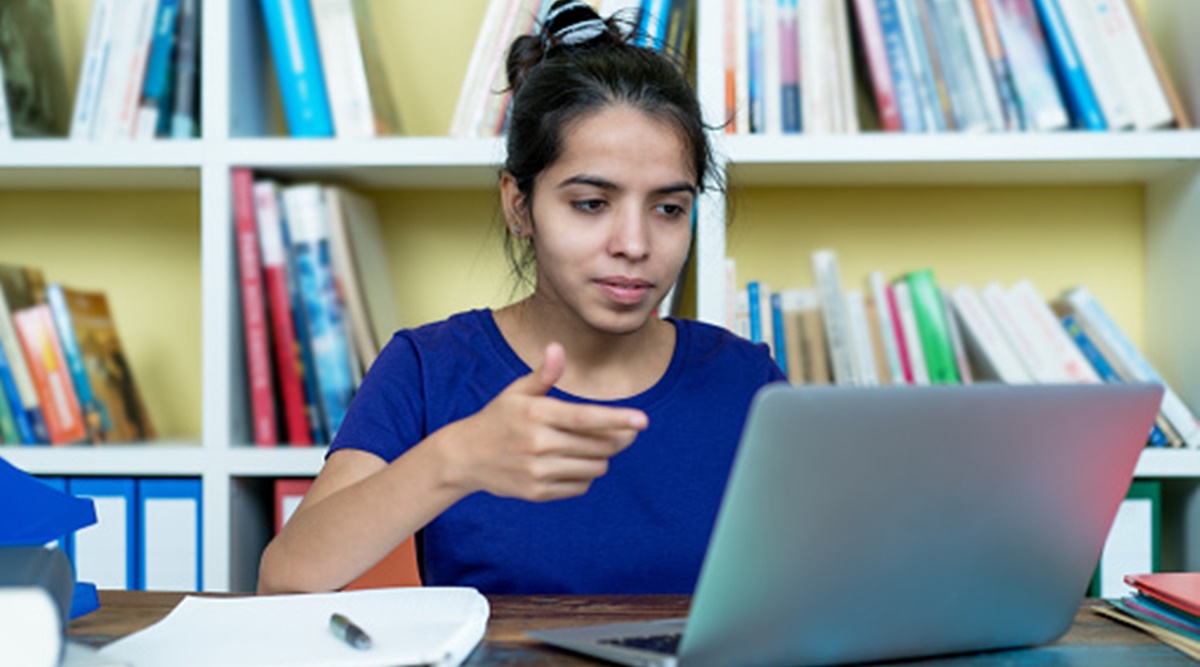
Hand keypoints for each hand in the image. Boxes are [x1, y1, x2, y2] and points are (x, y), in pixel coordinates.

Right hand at [443, 342, 648, 501]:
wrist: (465, 457)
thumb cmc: (498, 418)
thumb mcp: (517, 393)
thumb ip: (543, 374)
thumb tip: (557, 347)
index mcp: (536, 414)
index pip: (586, 418)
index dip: (617, 419)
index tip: (643, 421)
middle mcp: (538, 444)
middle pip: (598, 445)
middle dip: (617, 438)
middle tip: (624, 432)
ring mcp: (538, 471)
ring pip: (594, 467)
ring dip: (601, 457)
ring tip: (588, 447)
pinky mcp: (538, 492)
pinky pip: (580, 486)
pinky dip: (584, 476)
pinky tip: (570, 464)